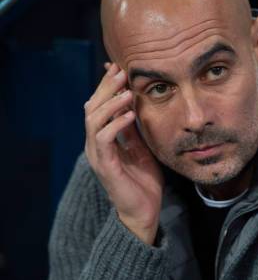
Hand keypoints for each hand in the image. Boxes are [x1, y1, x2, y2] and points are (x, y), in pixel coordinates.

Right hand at [84, 62, 163, 244]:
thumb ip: (134, 129)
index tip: (118, 68)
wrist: (144, 212)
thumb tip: (134, 104)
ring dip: (110, 102)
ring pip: (94, 120)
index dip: (105, 86)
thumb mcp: (141, 148)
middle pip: (92, 107)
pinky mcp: (105, 166)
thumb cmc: (143, 182)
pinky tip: (130, 114)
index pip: (98, 106)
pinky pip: (105, 139)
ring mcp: (97, 155)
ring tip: (127, 90)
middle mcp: (95, 145)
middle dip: (106, 88)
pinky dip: (116, 124)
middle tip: (121, 71)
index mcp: (102, 139)